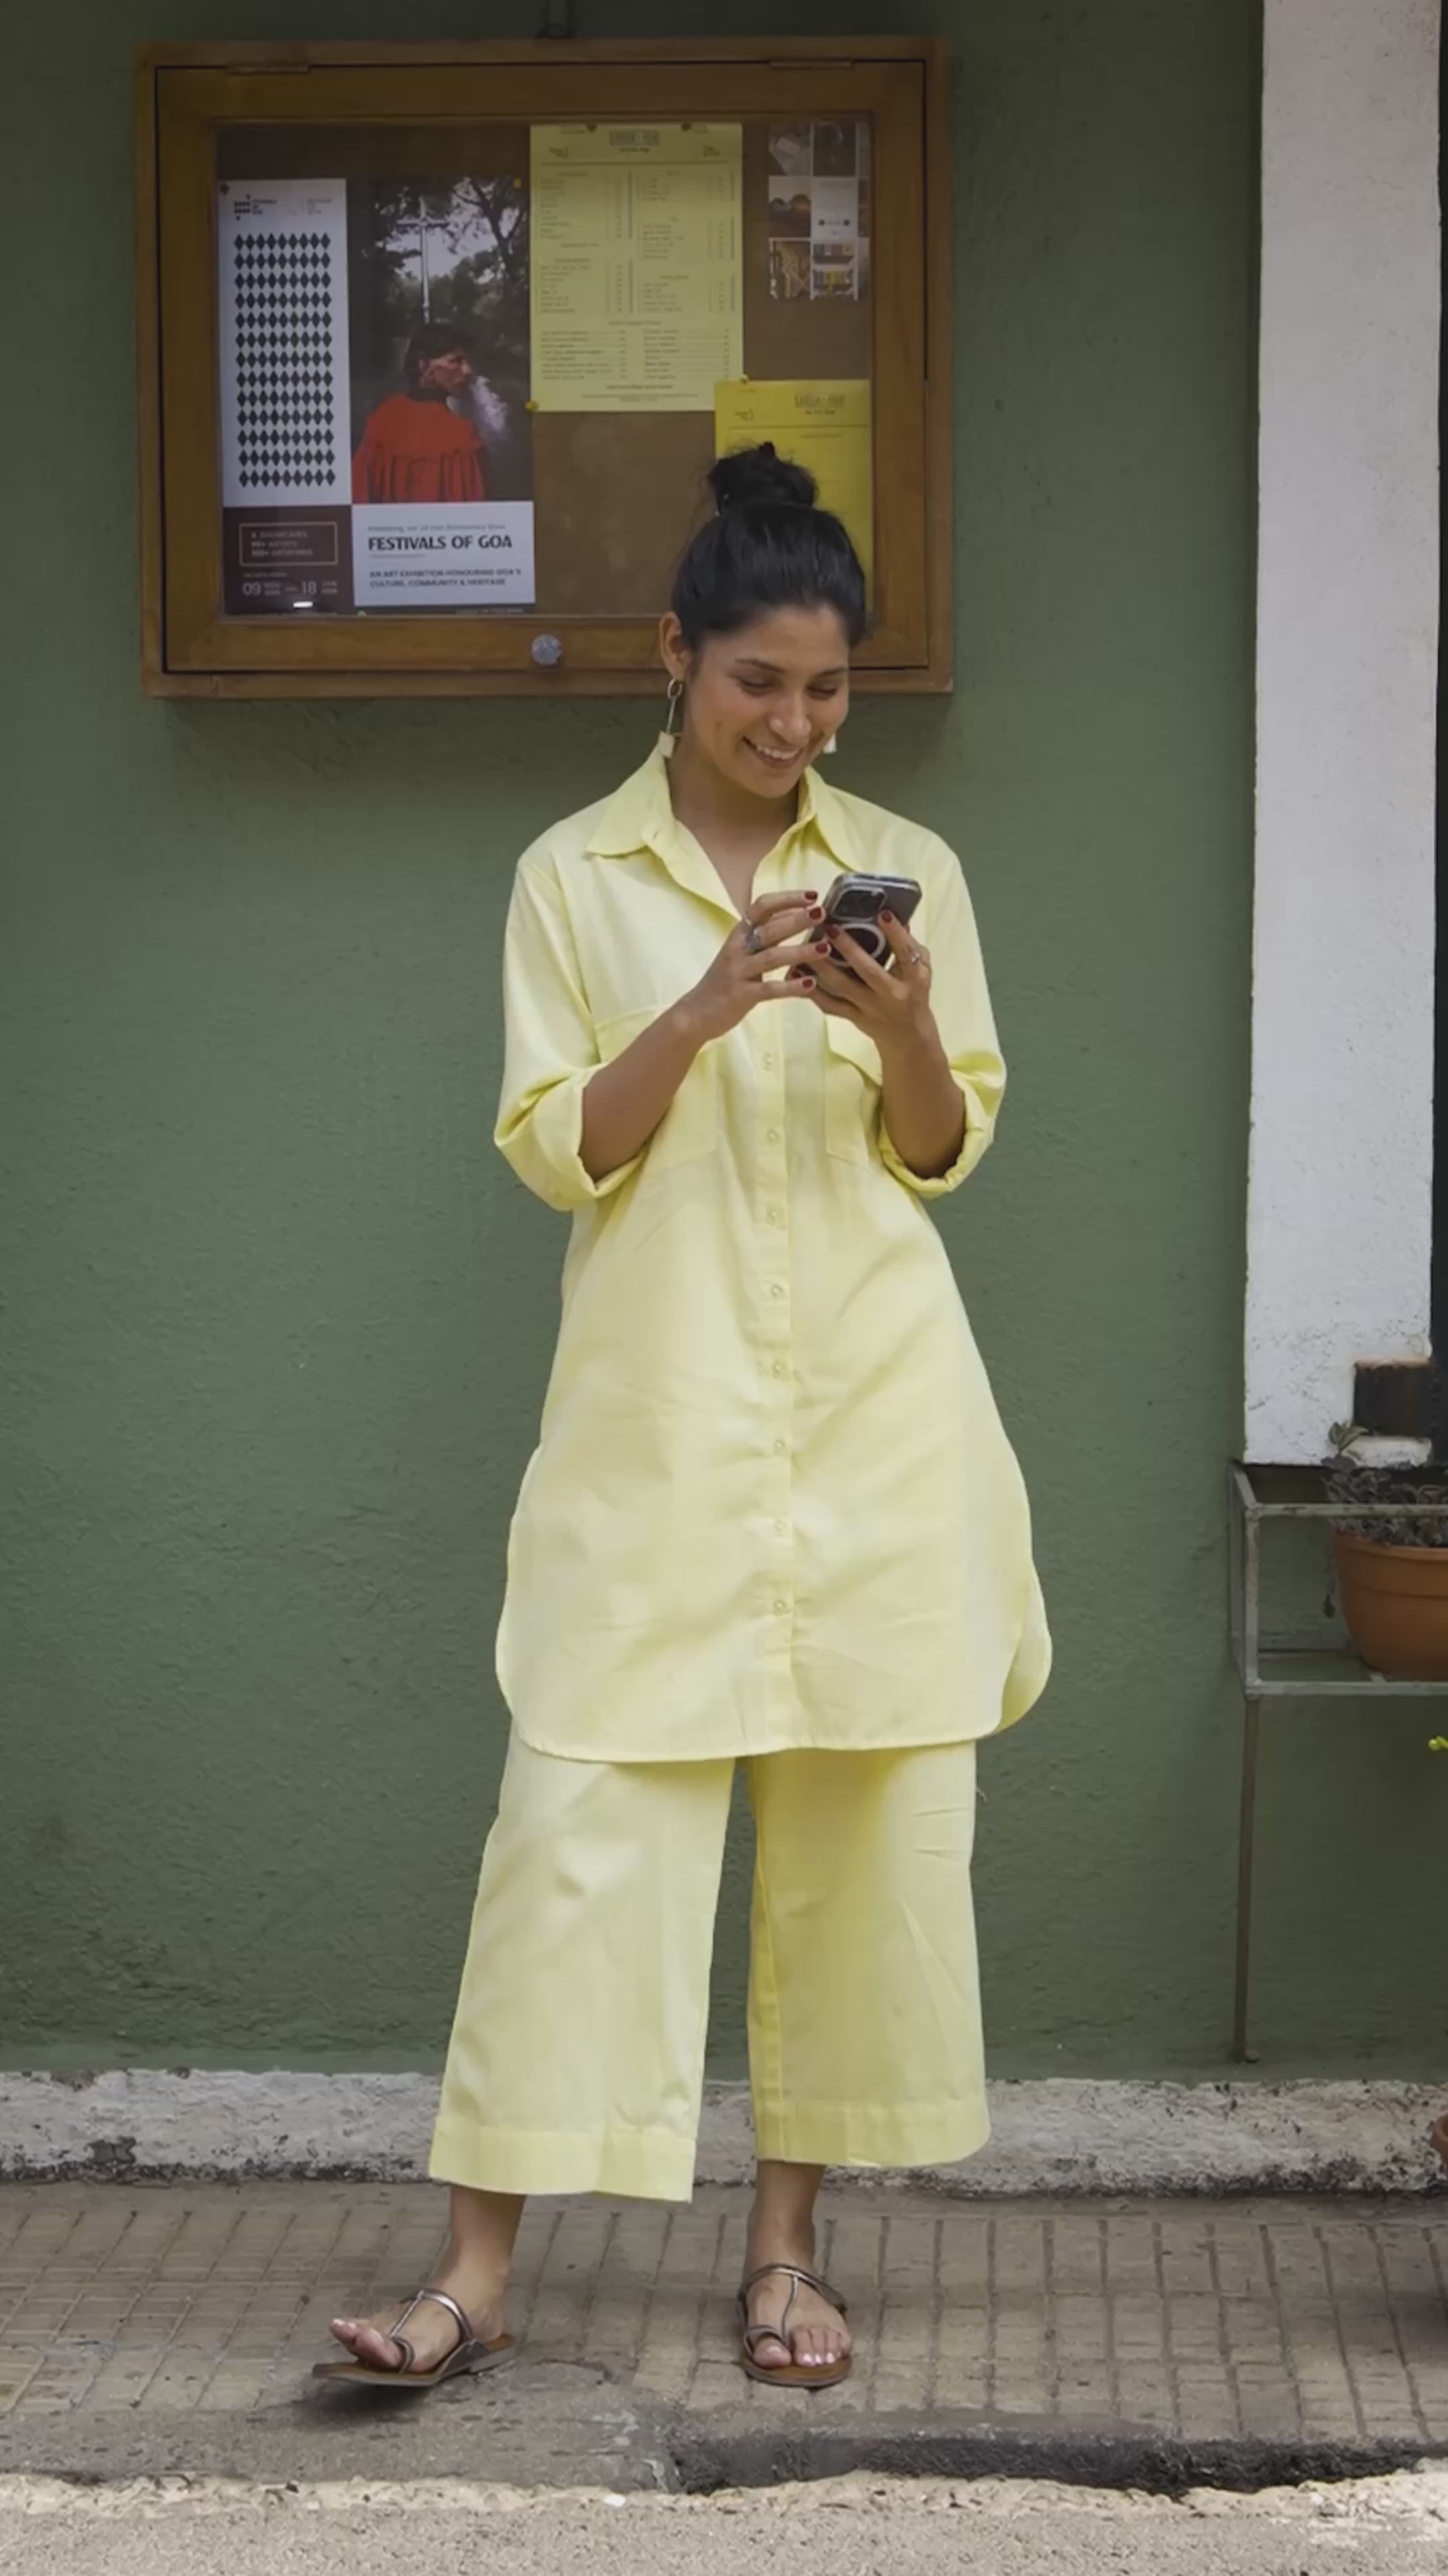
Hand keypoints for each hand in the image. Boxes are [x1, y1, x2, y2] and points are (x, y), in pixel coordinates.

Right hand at [678, 891, 827, 1044]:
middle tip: (822, 913)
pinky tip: (810, 984)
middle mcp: (738, 948)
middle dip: (797, 919)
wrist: (696, 1012)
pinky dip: (791, 986)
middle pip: (769, 928)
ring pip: (772, 957)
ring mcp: (739, 971)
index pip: (762, 907)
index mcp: (739, 934)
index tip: (812, 896)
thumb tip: (798, 916)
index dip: (787, 899)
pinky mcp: (741, 995)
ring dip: (800, 951)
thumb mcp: (742, 952)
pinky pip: (769, 989)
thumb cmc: (726, 981)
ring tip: (824, 948)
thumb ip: (766, 936)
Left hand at [807, 912, 940, 1061]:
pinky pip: (830, 1005)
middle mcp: (891, 994)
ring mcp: (869, 1008)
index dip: (895, 933)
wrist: (907, 1036)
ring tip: (807, 945)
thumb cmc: (914, 994)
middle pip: (868, 971)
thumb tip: (891, 913)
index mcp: (913, 978)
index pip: (905, 953)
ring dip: (822, 966)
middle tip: (830, 927)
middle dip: (848, 948)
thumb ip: (909, 944)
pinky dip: (812, 990)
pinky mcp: (853, 1018)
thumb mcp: (921, 969)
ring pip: (842, 987)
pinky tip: (798, 974)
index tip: (881, 913)